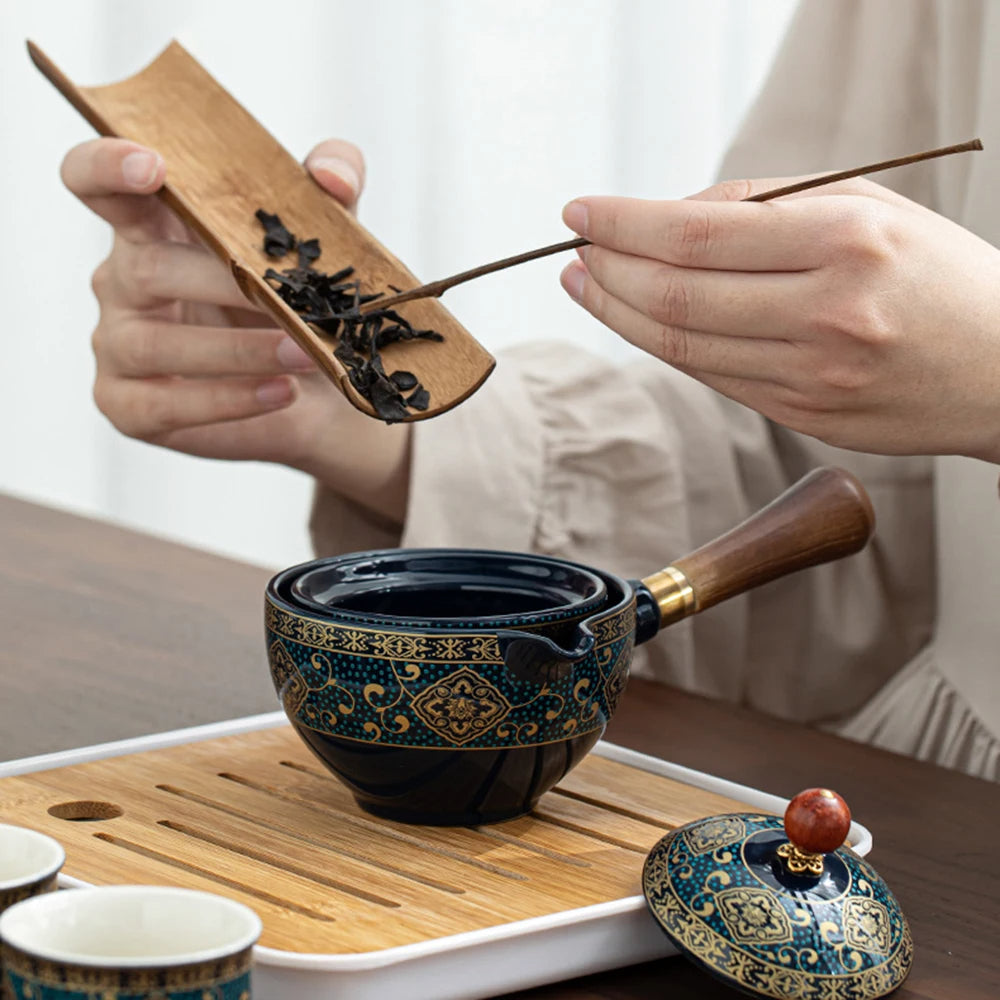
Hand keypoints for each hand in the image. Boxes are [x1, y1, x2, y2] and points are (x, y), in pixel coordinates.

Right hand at [60, 138, 409, 522]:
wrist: (324, 391)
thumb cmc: (306, 305)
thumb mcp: (326, 238)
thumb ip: (334, 186)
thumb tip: (330, 175)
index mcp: (153, 227)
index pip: (97, 182)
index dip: (107, 166)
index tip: (151, 166)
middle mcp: (121, 282)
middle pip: (146, 268)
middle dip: (223, 283)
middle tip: (290, 300)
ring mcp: (117, 346)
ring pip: (156, 344)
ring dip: (238, 350)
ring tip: (304, 354)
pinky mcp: (129, 406)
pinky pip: (165, 405)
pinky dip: (229, 399)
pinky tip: (280, 391)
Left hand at [560, 177, 999, 462]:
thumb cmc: (938, 275)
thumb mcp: (869, 204)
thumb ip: (767, 203)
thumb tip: (673, 215)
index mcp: (846, 242)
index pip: (695, 234)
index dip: (623, 224)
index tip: (580, 214)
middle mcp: (827, 313)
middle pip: (676, 295)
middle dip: (607, 272)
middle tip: (575, 255)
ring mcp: (813, 375)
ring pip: (683, 345)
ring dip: (620, 313)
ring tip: (589, 285)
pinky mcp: (804, 416)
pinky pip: (712, 377)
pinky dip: (666, 346)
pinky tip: (642, 321)